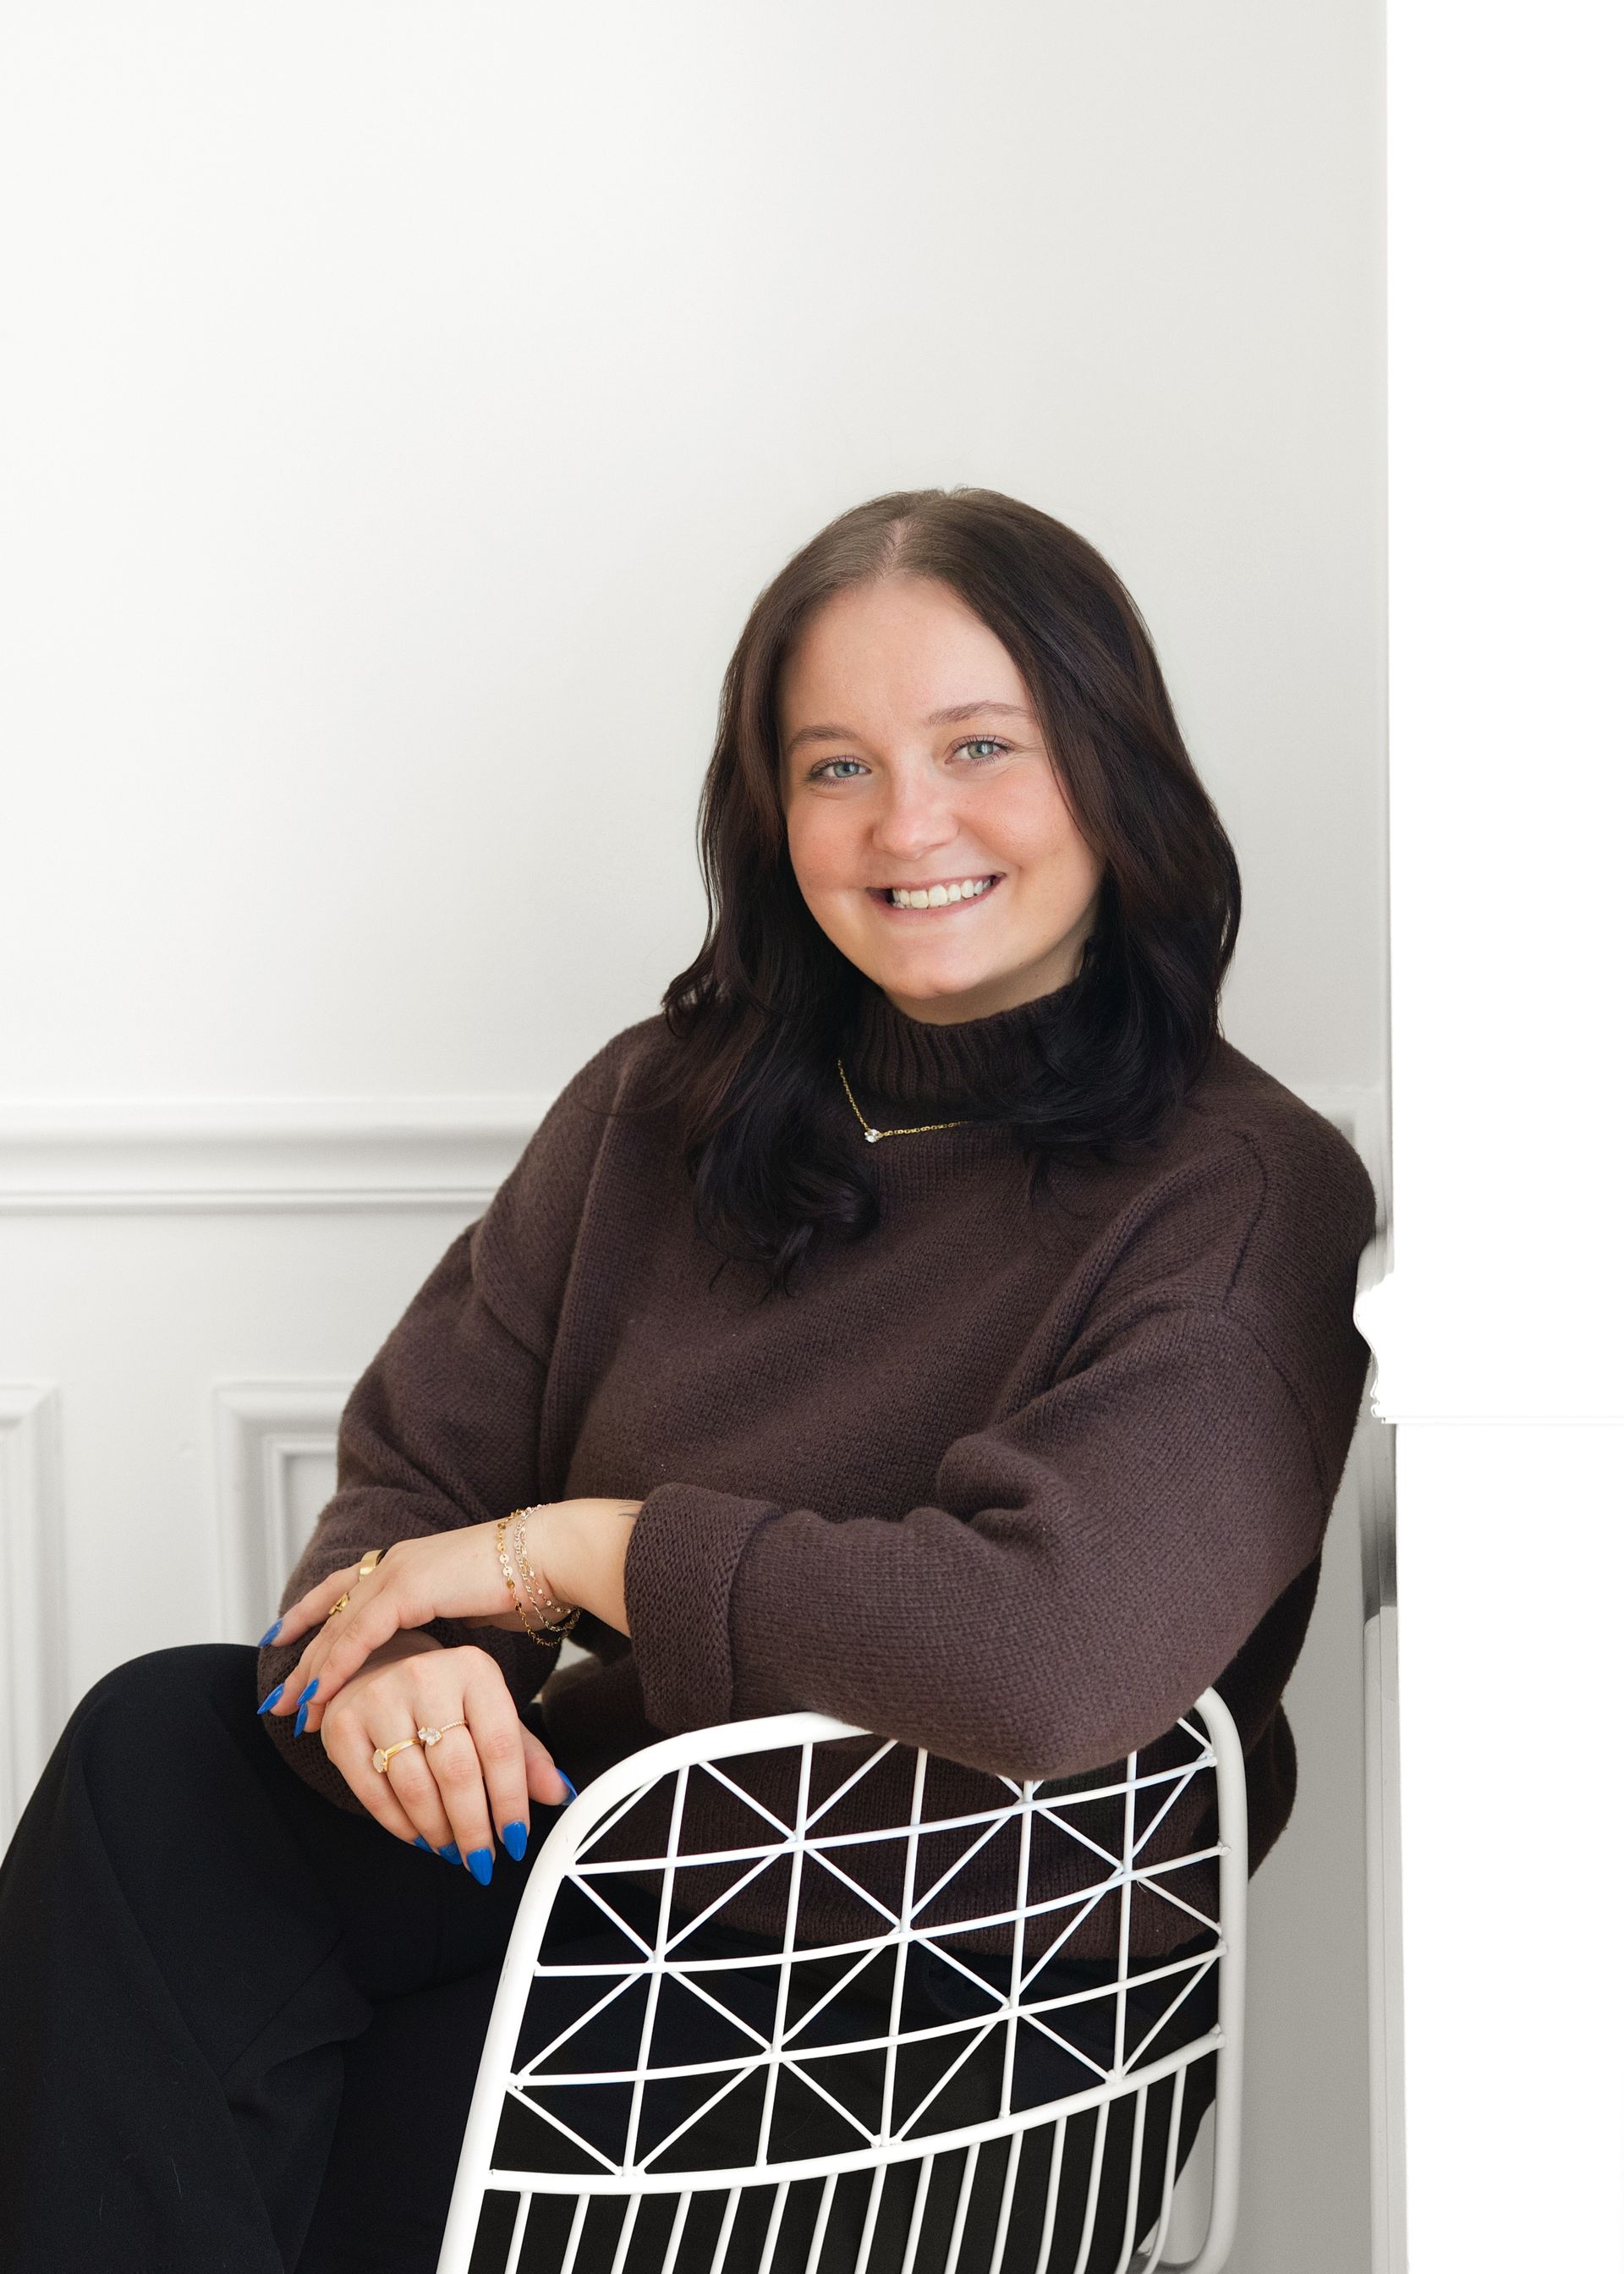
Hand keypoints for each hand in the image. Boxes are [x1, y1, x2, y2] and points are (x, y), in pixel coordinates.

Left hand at [262, 1500, 639, 1731]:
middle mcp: (396, 1562)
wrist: (550, 1556)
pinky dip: (336, 1666)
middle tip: (279, 1698)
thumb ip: (443, 1623)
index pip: (345, 1589)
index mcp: (409, 1562)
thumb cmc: (526, 1583)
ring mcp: (399, 1571)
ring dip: (312, 1671)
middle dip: (301, 1656)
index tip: (284, 1640)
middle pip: (331, 1612)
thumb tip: (436, 1653)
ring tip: (292, 1709)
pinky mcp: (408, 1588)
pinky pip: (359, 1634)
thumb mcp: (470, 1605)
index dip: (312, 1615)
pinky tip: (320, 1693)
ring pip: (338, 1626)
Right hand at [314, 1630, 570, 1872]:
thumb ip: (526, 1754)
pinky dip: (401, 1826)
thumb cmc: (445, 1695)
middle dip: (473, 1827)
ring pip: (415, 1787)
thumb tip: (560, 1793)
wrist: (377, 1663)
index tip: (516, 1840)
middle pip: (457, 1772)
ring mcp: (378, 1699)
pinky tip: (420, 1837)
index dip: (510, 1802)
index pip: (500, 1747)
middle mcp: (425, 1676)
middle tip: (482, 1859)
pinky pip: (374, 1793)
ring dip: (438, 1831)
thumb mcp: (491, 1712)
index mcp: (473, 1669)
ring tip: (453, 1849)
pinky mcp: (342, 1726)